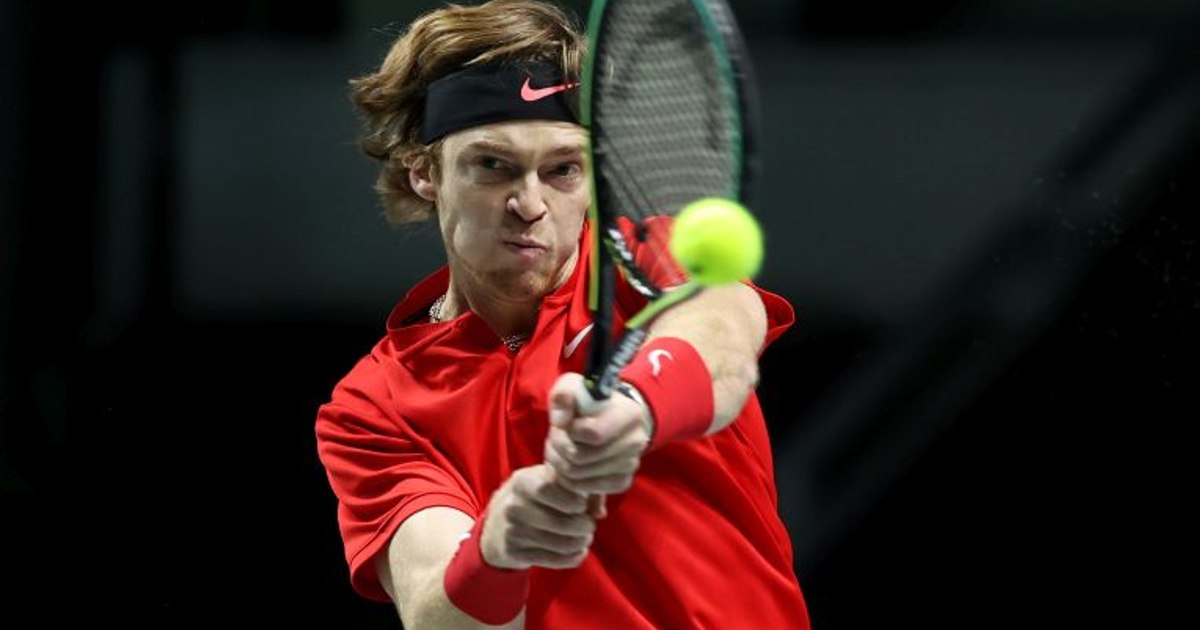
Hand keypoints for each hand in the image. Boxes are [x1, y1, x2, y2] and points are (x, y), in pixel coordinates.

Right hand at [479, 464, 596, 569]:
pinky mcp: (514, 552)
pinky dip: (572, 558)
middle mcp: (513, 505)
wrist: (495, 526)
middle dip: (584, 527)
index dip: (573, 500)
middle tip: (590, 526)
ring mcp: (512, 530)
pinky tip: (578, 552)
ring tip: (585, 539)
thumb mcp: (548, 483)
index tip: (582, 505)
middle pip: (561, 522)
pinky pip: (552, 559)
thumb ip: (578, 488)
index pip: (550, 489)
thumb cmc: (534, 498)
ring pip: (560, 544)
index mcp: (522, 481)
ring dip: (581, 543)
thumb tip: (600, 512)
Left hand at [544, 373, 651, 504]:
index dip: (570, 431)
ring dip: (561, 465)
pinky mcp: (623, 481)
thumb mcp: (573, 387)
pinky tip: (571, 465)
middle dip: (559, 449)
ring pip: (580, 476)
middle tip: (555, 439)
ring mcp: (631, 464)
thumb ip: (563, 395)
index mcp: (630, 414)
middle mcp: (636, 441)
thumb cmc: (589, 402)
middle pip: (581, 458)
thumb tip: (561, 421)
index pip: (593, 433)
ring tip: (560, 451)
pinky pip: (588, 488)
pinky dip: (572, 481)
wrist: (609, 418)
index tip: (566, 424)